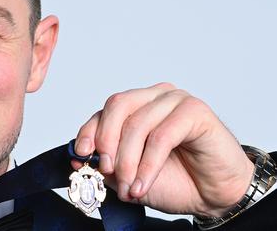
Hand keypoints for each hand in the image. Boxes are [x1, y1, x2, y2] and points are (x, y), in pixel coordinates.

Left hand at [73, 82, 253, 216]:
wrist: (214, 195)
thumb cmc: (176, 180)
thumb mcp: (129, 175)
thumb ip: (105, 164)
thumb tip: (77, 159)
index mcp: (137, 106)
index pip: (105, 110)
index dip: (89, 132)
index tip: (81, 155)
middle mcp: (154, 97)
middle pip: (118, 107)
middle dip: (107, 143)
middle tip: (107, 171)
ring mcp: (175, 100)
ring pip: (138, 124)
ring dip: (129, 161)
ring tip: (130, 188)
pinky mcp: (195, 111)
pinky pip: (162, 136)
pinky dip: (148, 164)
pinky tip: (143, 183)